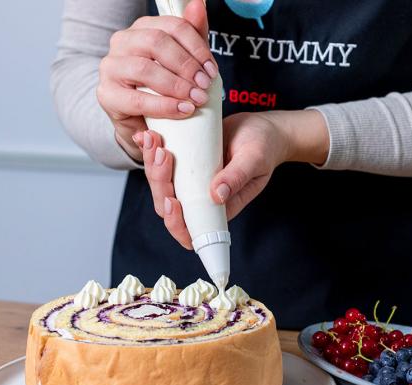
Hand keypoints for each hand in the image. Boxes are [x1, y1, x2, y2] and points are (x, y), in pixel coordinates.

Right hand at [96, 0, 217, 161]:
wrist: (142, 123)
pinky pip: (137, 99)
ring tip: (196, 98)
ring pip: (145, 68)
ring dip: (176, 85)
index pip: (171, 26)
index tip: (211, 70)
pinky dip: (164, 106)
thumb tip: (199, 4)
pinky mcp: (107, 95)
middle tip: (205, 85)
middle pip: (156, 42)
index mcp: (141, 29)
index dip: (196, 46)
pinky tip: (182, 109)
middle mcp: (122, 42)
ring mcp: (111, 67)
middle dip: (186, 64)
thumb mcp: (182, 63)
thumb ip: (192, 35)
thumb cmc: (162, 91)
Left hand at [134, 110, 328, 248]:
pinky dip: (151, 152)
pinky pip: (163, 164)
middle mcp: (202, 198)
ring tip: (152, 139)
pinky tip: (146, 135)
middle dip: (159, 183)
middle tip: (161, 154)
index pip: (192, 230)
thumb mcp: (254, 159)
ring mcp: (191, 182)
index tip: (172, 202)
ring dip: (152, 165)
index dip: (176, 223)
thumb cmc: (264, 147)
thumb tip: (216, 196)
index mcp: (220, 207)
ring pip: (162, 183)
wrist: (263, 128)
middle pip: (168, 205)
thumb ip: (237, 177)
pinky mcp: (185, 164)